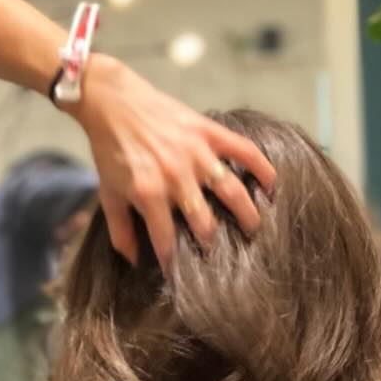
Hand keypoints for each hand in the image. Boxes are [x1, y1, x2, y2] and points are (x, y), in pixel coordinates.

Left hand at [68, 55, 277, 271]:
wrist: (114, 103)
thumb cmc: (110, 151)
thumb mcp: (108, 193)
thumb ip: (120, 230)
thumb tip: (133, 262)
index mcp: (149, 194)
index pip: (167, 241)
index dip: (174, 263)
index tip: (181, 277)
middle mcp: (176, 177)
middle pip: (206, 223)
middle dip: (213, 243)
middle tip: (221, 254)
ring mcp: (196, 154)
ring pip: (232, 191)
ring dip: (247, 214)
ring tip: (254, 229)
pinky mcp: (208, 132)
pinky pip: (244, 151)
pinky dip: (262, 167)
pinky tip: (271, 185)